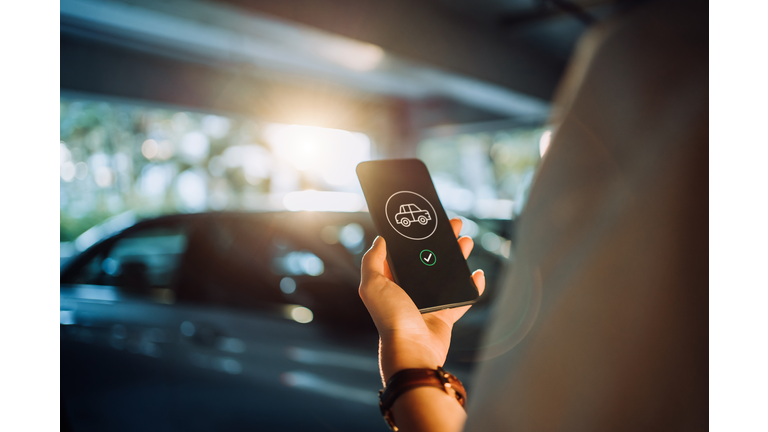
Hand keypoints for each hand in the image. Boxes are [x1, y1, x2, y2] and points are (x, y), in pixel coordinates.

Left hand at [359, 218, 485, 382]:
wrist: (413, 349)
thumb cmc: (391, 318)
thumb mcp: (373, 285)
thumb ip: (372, 261)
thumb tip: (380, 239)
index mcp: (392, 282)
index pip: (404, 253)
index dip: (415, 236)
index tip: (426, 221)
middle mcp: (410, 291)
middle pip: (429, 259)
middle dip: (442, 242)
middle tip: (454, 225)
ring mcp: (429, 303)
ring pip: (447, 275)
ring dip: (458, 257)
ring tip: (467, 241)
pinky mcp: (445, 315)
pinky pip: (462, 298)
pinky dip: (472, 287)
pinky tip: (477, 274)